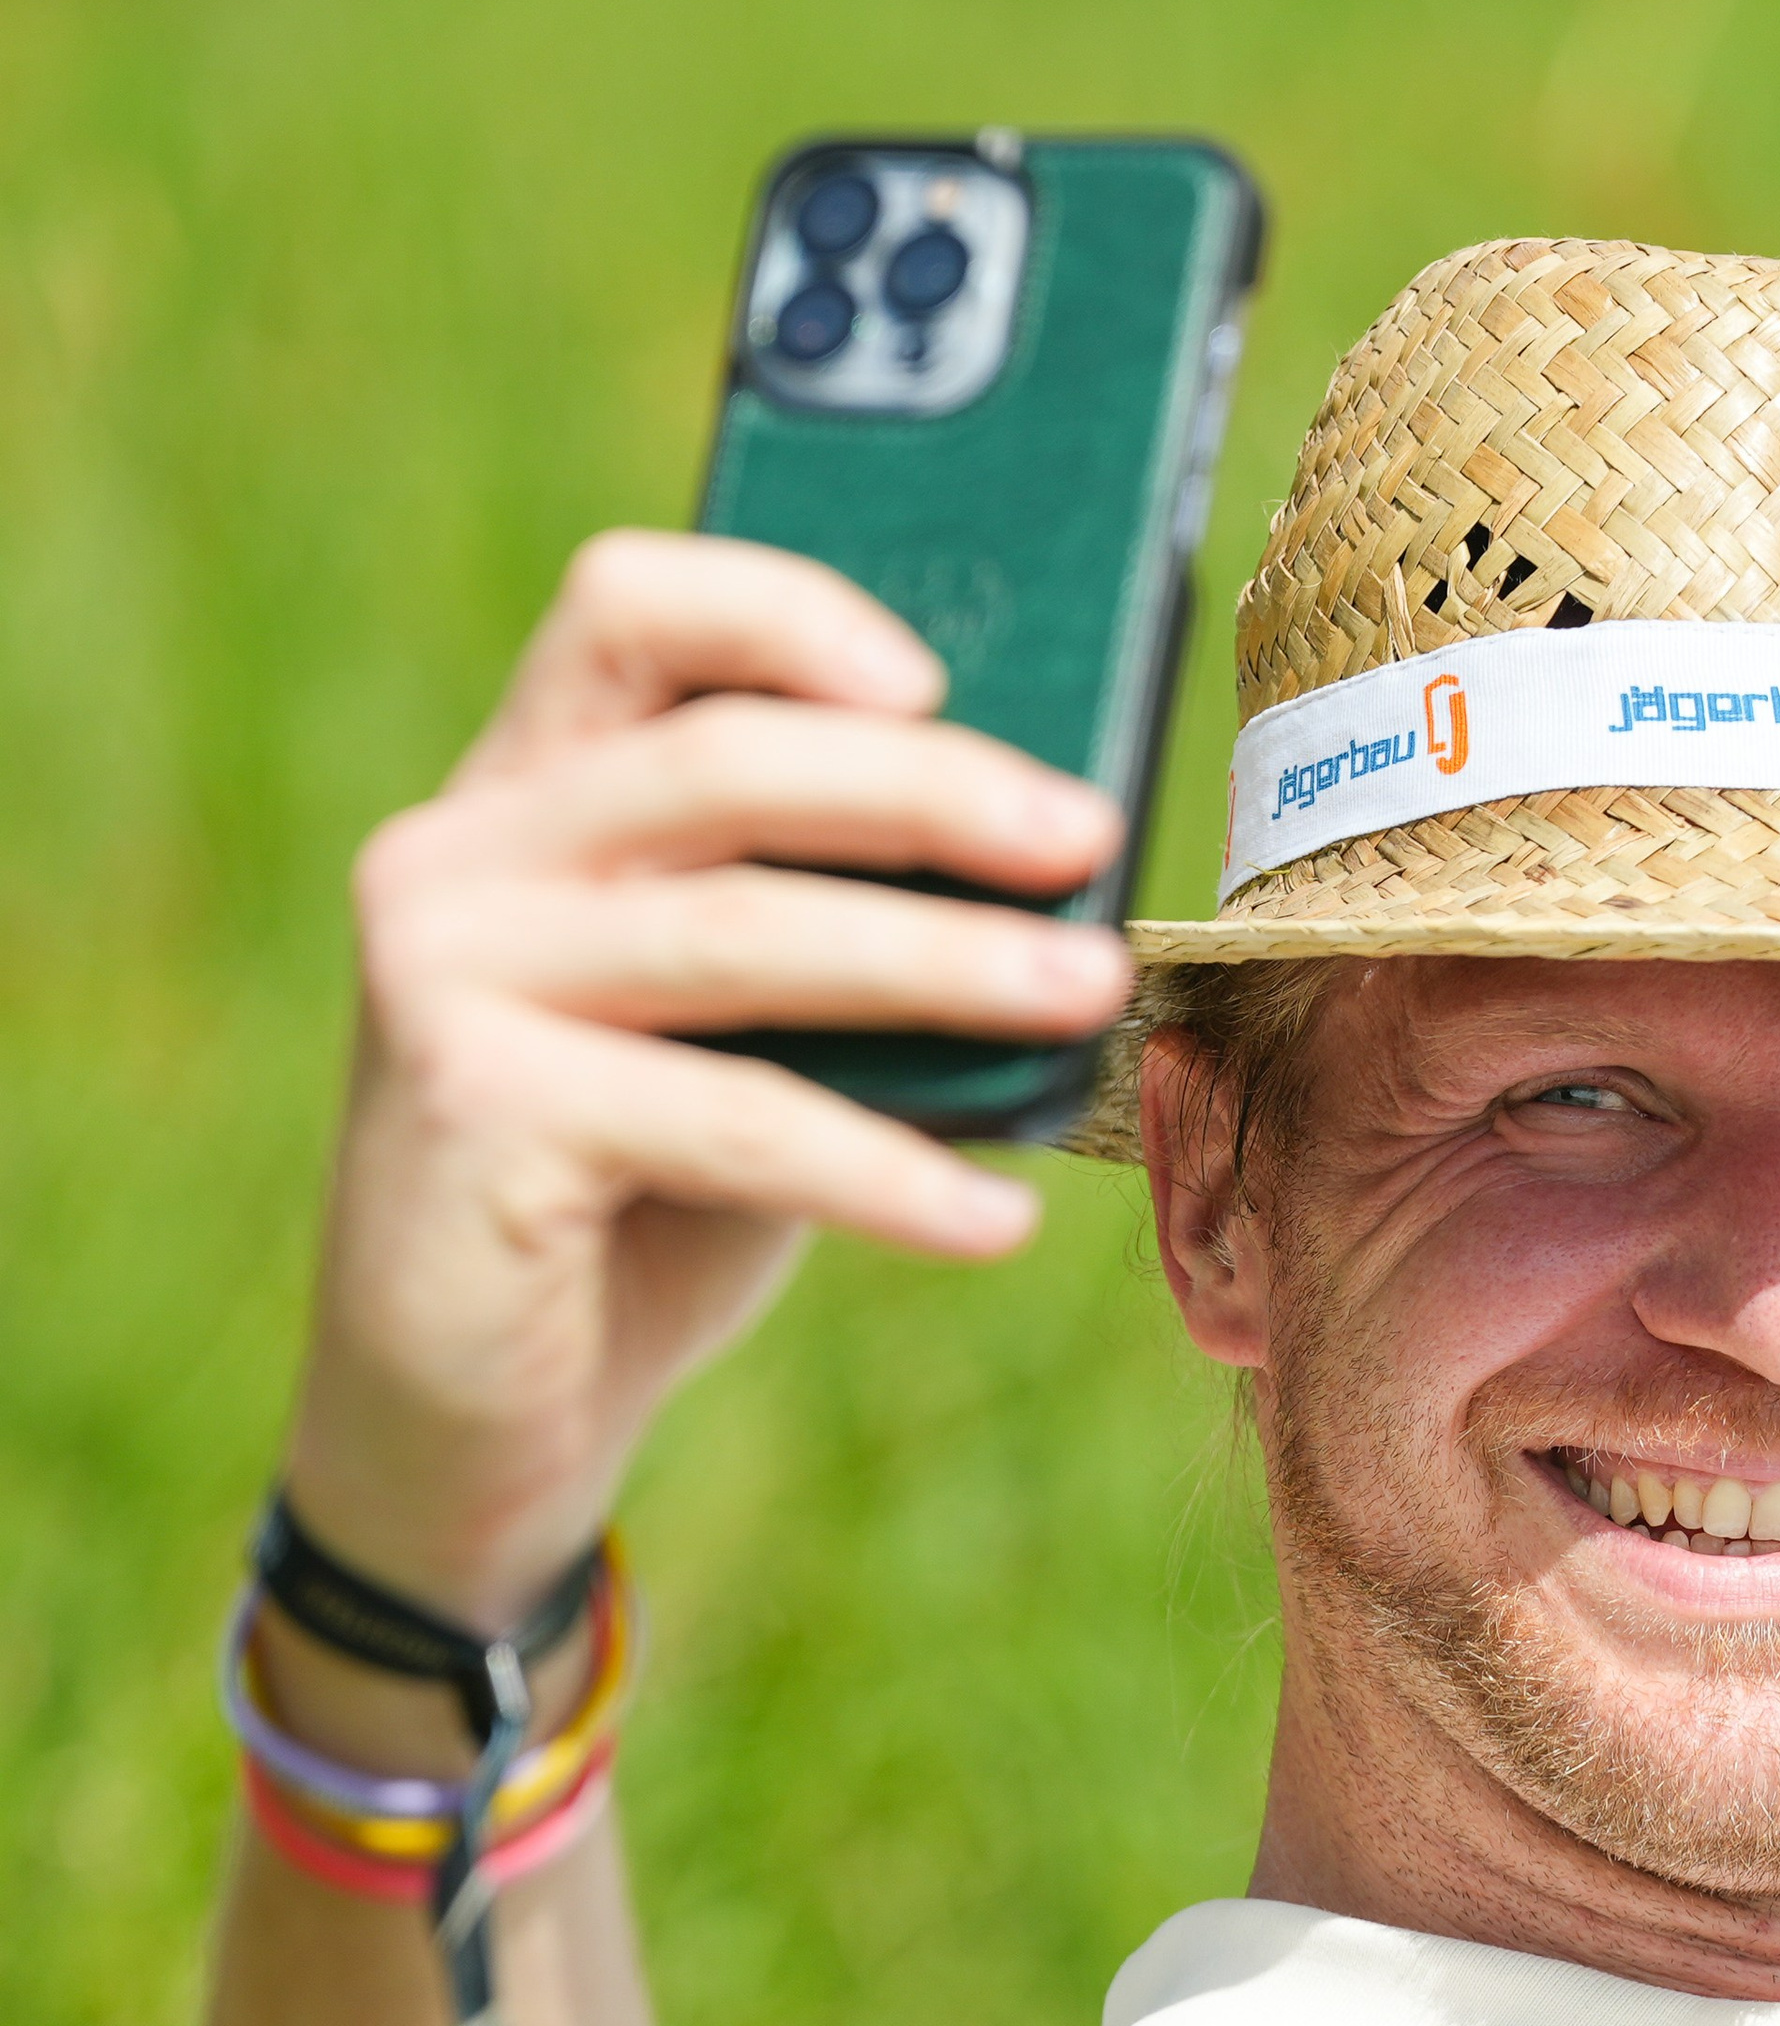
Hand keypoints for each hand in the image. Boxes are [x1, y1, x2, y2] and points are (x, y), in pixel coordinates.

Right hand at [284, 529, 1128, 1625]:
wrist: (471, 1419)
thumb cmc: (641, 1199)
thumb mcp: (738, 1036)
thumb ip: (828, 926)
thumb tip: (1057, 868)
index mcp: (520, 792)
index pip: (627, 607)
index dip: (785, 612)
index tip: (941, 681)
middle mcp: (456, 857)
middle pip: (722, 759)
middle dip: (931, 793)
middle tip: (1086, 842)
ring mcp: (446, 978)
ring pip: (742, 933)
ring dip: (943, 961)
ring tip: (1087, 996)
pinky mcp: (470, 1113)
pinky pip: (733, 1122)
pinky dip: (887, 1171)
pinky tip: (997, 1219)